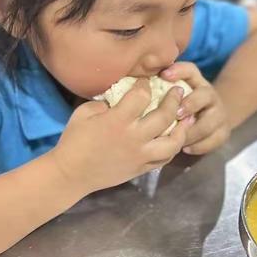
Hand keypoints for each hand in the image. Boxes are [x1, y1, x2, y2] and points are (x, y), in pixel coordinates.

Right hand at [49, 79, 191, 195]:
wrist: (71, 175)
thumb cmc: (74, 140)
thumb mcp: (84, 112)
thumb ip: (106, 102)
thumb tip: (123, 96)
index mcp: (118, 121)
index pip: (141, 96)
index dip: (145, 84)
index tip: (145, 81)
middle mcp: (134, 137)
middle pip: (164, 116)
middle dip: (173, 99)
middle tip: (178, 91)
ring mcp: (140, 156)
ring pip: (172, 142)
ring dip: (182, 128)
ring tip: (185, 117)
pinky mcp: (142, 169)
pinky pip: (165, 158)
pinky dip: (173, 147)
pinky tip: (175, 137)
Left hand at [162, 62, 230, 154]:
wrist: (212, 116)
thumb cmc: (185, 103)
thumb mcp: (176, 91)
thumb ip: (164, 84)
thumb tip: (144, 80)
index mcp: (196, 81)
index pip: (190, 70)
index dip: (178, 71)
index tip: (164, 75)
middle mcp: (210, 95)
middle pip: (204, 95)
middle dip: (190, 104)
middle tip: (176, 114)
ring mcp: (219, 114)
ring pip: (208, 123)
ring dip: (191, 131)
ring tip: (177, 139)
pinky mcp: (223, 132)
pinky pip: (212, 140)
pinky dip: (198, 146)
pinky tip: (185, 148)